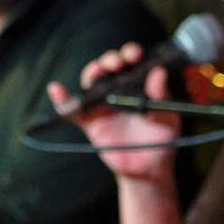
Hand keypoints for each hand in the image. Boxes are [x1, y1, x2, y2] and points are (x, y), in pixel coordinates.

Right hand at [46, 42, 181, 184]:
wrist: (148, 169)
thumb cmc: (161, 141)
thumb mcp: (167, 117)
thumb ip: (161, 96)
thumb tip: (157, 73)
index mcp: (138, 87)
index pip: (131, 63)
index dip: (130, 54)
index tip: (134, 54)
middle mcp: (119, 92)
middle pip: (108, 68)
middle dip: (110, 60)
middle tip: (118, 62)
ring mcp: (103, 106)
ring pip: (91, 83)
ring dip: (92, 72)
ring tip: (97, 71)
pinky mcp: (91, 123)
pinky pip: (73, 110)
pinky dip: (62, 100)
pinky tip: (56, 89)